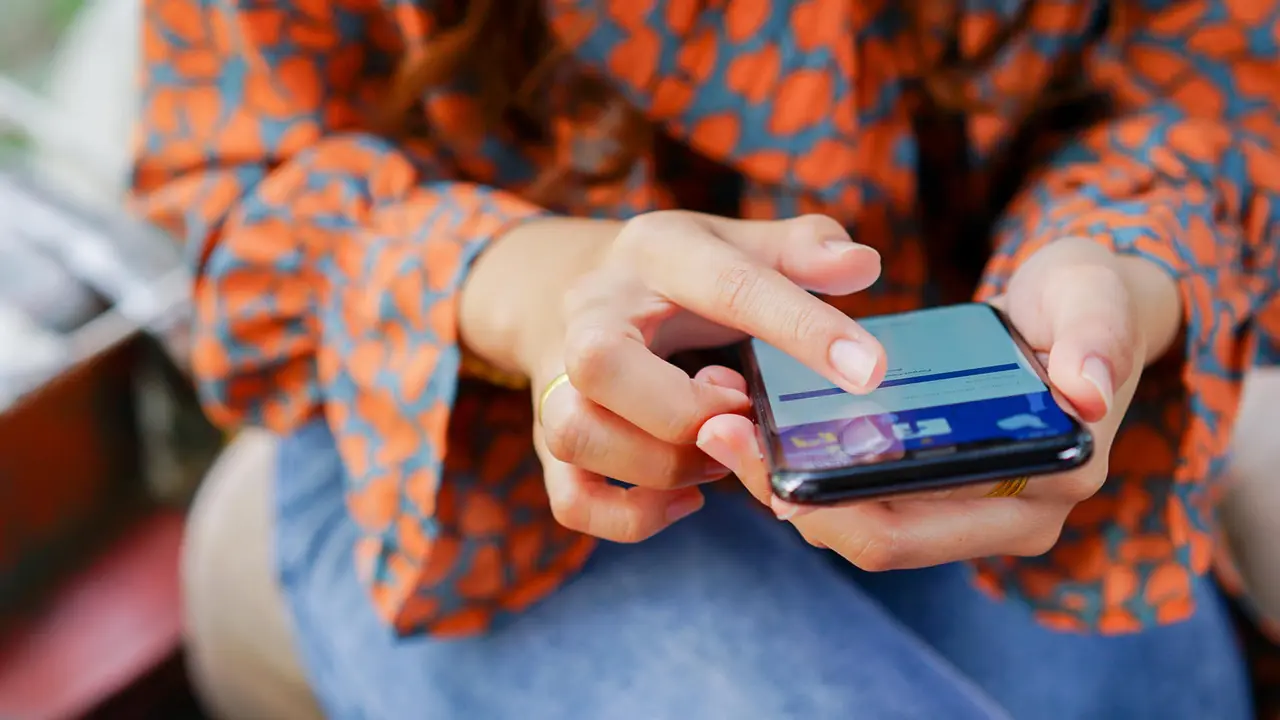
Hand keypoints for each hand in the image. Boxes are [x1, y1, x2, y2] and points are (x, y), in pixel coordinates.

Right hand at [463, 212, 885, 542]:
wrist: (568, 290)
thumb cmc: (680, 276)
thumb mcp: (739, 243)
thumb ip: (802, 249)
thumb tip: (863, 263)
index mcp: (656, 253)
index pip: (727, 285)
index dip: (802, 328)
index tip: (869, 370)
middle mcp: (591, 315)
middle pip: (600, 363)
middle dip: (684, 409)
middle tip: (740, 413)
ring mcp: (559, 380)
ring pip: (575, 434)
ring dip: (659, 465)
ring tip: (715, 460)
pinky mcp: (549, 440)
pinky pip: (570, 498)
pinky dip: (631, 517)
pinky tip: (685, 503)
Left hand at [699, 238, 1178, 566]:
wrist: (1088, 311)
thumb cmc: (1091, 301)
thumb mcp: (1098, 299)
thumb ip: (1099, 340)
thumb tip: (1088, 393)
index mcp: (1045, 487)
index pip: (907, 527)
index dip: (826, 505)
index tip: (757, 454)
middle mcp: (1008, 518)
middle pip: (869, 536)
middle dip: (786, 492)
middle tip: (717, 428)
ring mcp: (970, 510)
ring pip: (857, 521)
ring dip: (786, 481)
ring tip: (724, 420)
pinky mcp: (939, 487)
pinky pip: (863, 495)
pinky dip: (811, 468)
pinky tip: (761, 422)